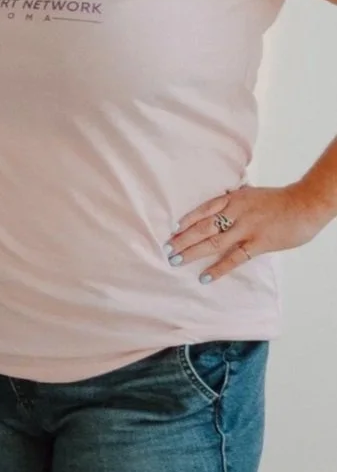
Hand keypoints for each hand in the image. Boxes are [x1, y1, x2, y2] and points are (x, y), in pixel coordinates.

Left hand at [168, 181, 330, 283]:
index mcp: (234, 199)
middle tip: (166, 249)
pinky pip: (234, 258)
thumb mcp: (252, 195)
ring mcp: (246, 229)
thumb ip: (236, 201)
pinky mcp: (257, 244)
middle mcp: (236, 212)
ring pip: (213, 242)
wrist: (305, 204)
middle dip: (183, 239)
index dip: (187, 220)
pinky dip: (218, 268)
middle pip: (203, 227)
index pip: (204, 209)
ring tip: (176, 261)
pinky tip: (204, 277)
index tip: (172, 230)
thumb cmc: (280, 201)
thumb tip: (222, 205)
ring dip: (192, 252)